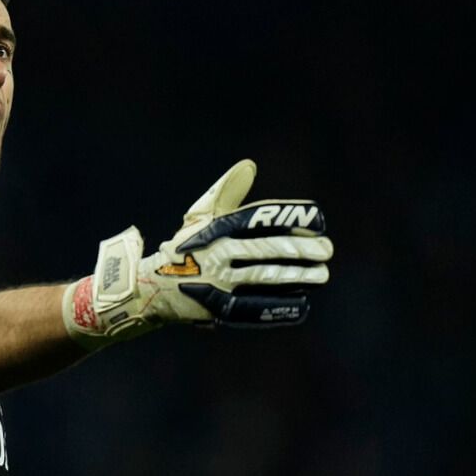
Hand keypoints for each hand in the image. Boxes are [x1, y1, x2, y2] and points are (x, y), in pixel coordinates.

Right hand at [61, 159, 333, 350]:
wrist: (148, 286)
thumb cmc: (183, 248)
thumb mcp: (200, 217)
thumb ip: (226, 193)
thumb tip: (249, 165)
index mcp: (214, 228)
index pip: (257, 219)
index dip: (289, 218)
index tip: (318, 220)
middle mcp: (215, 254)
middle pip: (263, 249)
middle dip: (299, 250)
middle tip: (327, 251)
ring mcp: (215, 283)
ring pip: (261, 277)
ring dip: (295, 277)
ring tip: (321, 275)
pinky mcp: (215, 309)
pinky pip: (253, 309)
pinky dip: (278, 307)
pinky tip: (301, 305)